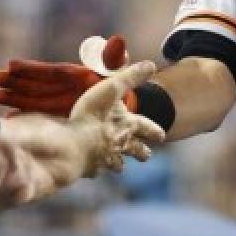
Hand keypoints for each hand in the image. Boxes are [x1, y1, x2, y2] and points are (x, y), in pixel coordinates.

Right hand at [0, 35, 129, 115]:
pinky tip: (8, 117)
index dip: (33, 68)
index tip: (12, 64)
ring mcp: (59, 102)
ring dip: (16, 96)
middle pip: (38, 84)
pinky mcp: (56, 116)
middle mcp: (64, 88)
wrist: (120, 110)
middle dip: (17, 81)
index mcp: (76, 76)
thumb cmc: (116, 87)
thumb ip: (113, 59)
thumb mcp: (116, 73)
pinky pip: (38, 115)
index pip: (53, 71)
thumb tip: (117, 41)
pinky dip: (24, 115)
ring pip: (34, 99)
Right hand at [67, 60, 164, 175]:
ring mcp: (106, 160)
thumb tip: (151, 65)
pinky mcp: (90, 169)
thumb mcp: (112, 90)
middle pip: (135, 151)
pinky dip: (95, 168)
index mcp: (128, 126)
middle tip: (146, 155)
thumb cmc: (92, 117)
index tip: (162, 136)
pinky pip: (95, 170)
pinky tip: (92, 167)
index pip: (146, 128)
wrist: (73, 147)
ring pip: (117, 164)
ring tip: (120, 166)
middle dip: (142, 153)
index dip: (154, 130)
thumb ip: (130, 77)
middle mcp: (121, 145)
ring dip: (119, 164)